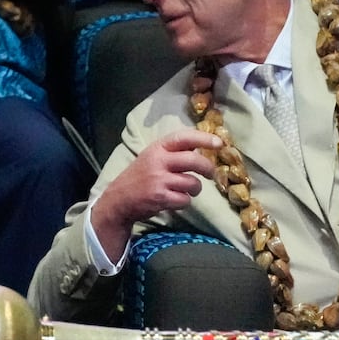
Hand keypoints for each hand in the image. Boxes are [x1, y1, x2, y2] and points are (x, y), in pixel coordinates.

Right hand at [91, 129, 221, 259]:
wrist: (119, 200)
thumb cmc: (140, 177)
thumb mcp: (153, 157)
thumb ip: (173, 152)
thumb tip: (202, 147)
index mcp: (158, 148)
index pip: (184, 138)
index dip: (204, 138)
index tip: (219, 143)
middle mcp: (158, 161)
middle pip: (194, 161)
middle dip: (208, 169)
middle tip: (211, 174)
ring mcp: (159, 180)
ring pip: (192, 183)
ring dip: (195, 189)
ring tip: (188, 191)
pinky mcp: (160, 198)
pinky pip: (185, 199)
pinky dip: (184, 202)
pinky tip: (176, 201)